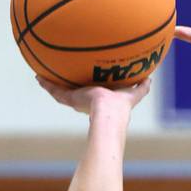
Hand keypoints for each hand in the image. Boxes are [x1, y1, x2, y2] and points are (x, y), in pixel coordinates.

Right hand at [36, 76, 150, 115]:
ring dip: (54, 85)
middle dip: (71, 86)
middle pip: (77, 92)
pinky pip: (56, 91)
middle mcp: (89, 102)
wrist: (108, 112)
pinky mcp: (70, 100)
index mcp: (102, 100)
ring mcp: (78, 102)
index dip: (93, 88)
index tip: (89, 84)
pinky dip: (47, 85)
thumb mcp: (134, 93)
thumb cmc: (122, 106)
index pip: (96, 93)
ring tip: (43, 77)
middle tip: (62, 77)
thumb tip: (151, 78)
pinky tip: (38, 78)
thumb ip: (141, 87)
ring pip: (63, 92)